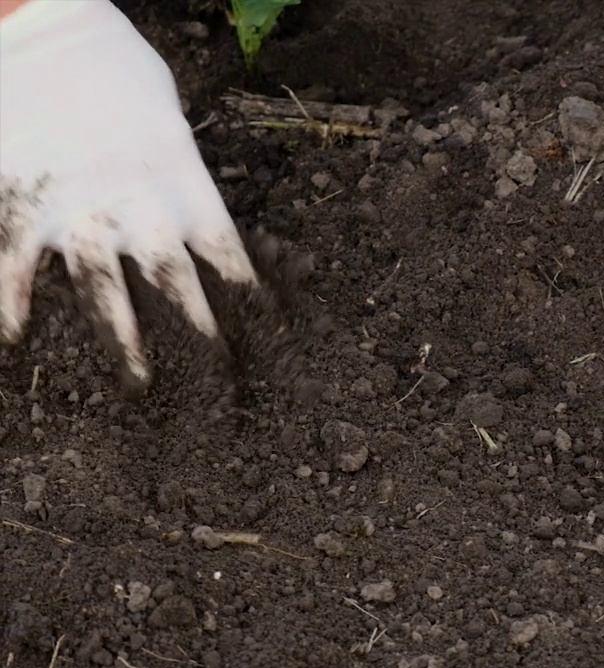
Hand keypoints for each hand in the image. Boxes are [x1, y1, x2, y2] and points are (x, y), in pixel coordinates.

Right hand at [0, 0, 256, 387]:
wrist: (44, 32)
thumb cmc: (114, 66)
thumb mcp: (167, 121)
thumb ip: (176, 174)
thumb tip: (185, 212)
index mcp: (183, 183)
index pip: (227, 253)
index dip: (247, 295)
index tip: (267, 330)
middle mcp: (139, 209)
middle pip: (175, 286)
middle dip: (198, 336)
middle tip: (216, 380)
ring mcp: (80, 214)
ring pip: (105, 293)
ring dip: (123, 341)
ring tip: (140, 384)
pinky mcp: (24, 210)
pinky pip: (18, 270)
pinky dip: (14, 305)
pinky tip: (16, 339)